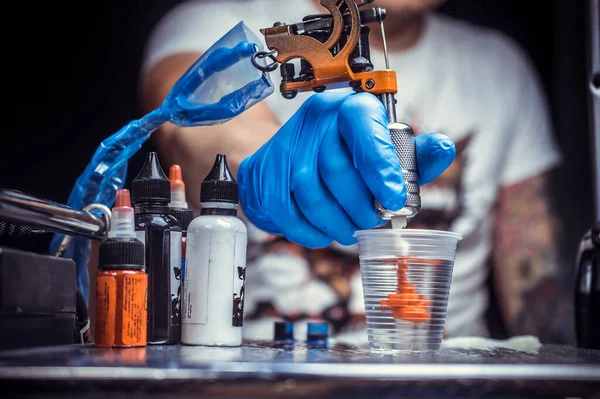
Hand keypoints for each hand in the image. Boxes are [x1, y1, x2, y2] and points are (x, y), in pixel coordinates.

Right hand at [238, 92, 455, 247]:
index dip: (380, 165)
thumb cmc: (339, 158)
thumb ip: (412, 156)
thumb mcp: (381, 151)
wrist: (282, 160)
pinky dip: (309, 230)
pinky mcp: (266, 174)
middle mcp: (315, 120)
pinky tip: (323, 233)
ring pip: (310, 191)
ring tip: (349, 229)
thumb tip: (444, 149)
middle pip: (335, 167)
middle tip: (371, 221)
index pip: (362, 124)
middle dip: (358, 205)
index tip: (393, 200)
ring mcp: (286, 146)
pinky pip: (287, 210)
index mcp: (348, 108)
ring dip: (335, 221)